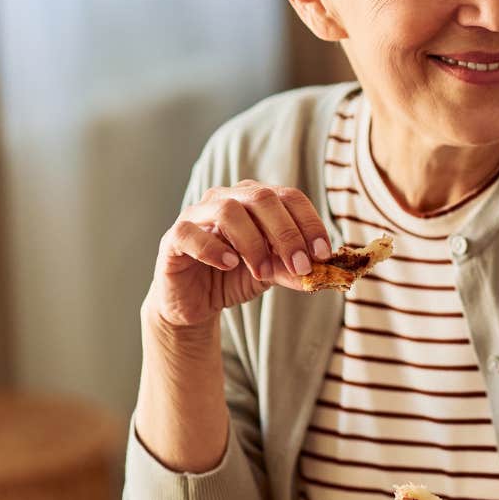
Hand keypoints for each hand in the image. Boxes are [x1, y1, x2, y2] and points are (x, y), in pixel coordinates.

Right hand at [145, 180, 333, 328]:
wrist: (195, 302)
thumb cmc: (235, 277)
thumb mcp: (272, 273)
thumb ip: (294, 269)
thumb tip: (324, 273)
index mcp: (255, 200)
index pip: (288, 196)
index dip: (309, 222)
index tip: (323, 253)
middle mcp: (226, 198)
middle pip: (261, 197)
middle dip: (286, 233)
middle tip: (300, 266)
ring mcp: (197, 215)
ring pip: (227, 210)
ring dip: (252, 243)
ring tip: (262, 271)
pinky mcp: (173, 238)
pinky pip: (191, 233)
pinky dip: (214, 249)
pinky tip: (230, 265)